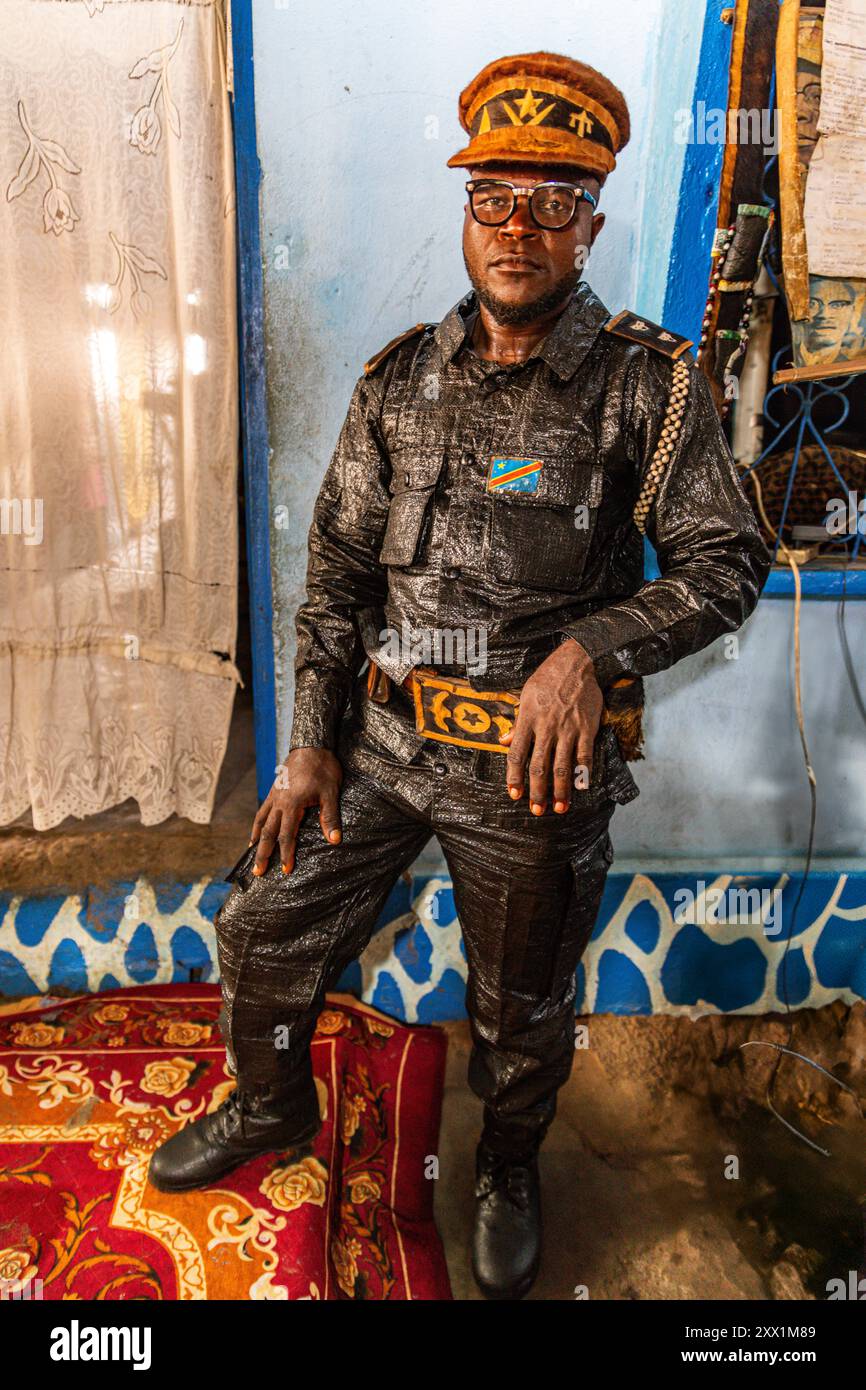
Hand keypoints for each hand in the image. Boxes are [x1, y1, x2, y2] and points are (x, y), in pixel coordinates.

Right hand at [249, 747, 342, 875]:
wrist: (312, 744)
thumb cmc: (323, 768)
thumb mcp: (330, 793)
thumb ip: (330, 817)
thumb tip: (334, 840)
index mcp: (292, 804)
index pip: (287, 835)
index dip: (286, 854)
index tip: (286, 870)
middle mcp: (278, 801)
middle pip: (267, 832)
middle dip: (262, 854)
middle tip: (257, 872)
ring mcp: (274, 795)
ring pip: (260, 821)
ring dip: (256, 840)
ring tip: (251, 855)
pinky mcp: (274, 790)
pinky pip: (262, 810)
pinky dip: (257, 824)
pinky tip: (256, 831)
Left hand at [500, 639, 602, 813]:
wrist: (577, 662)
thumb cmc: (548, 679)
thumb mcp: (525, 696)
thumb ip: (517, 722)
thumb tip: (504, 741)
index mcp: (528, 720)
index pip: (517, 755)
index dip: (514, 777)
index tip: (514, 794)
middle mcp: (546, 728)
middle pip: (539, 767)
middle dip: (537, 792)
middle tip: (537, 810)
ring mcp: (568, 729)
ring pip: (562, 767)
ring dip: (560, 791)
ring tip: (560, 807)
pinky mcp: (587, 728)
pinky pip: (584, 756)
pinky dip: (583, 774)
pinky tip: (582, 788)